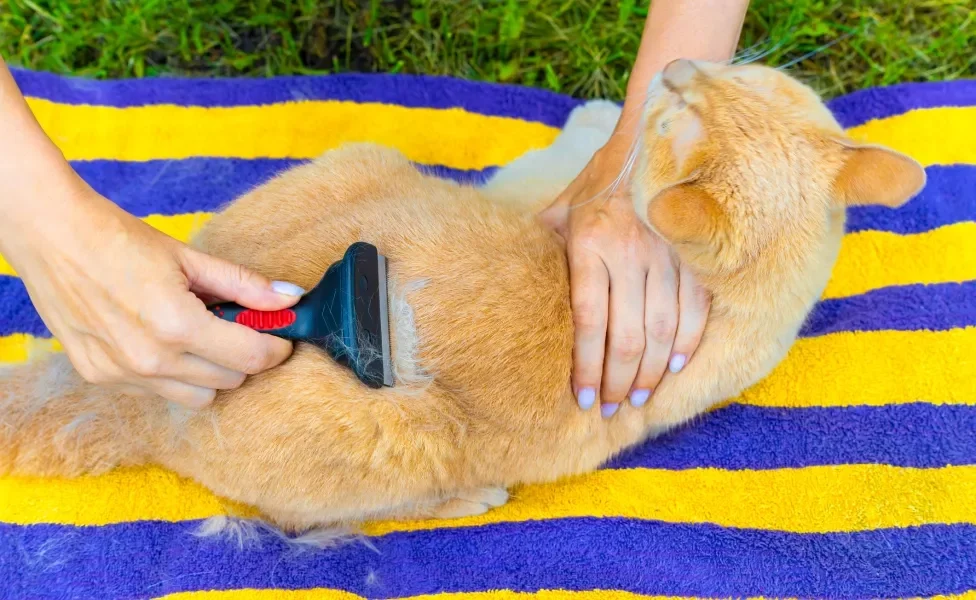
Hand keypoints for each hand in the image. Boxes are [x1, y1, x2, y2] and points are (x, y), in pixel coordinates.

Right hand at [2, 178, 303, 407]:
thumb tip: (292, 298)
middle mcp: (151, 359)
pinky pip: (158, 391)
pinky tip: (163, 340)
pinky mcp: (100, 377)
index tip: (280, 335)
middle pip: (230, 380)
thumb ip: (245, 285)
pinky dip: (173, 373)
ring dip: (211, 371)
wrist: (52, 237)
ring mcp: (123, 373)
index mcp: (178, 325)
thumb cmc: (121, 240)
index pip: (252, 358)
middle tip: (237, 326)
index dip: (276, 348)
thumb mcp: (190, 258)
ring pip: (198, 396)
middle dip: (244, 356)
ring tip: (199, 334)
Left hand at [540, 138, 709, 416]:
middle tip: (610, 410)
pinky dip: (687, 342)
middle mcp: (628, 251)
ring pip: (662, 329)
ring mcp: (665, 253)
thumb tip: (510, 282)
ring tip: (638, 398)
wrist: (648, 143)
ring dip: (651, 372)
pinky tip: (675, 366)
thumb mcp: (559, 212)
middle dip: (617, 381)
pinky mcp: (692, 254)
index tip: (581, 397)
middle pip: (626, 335)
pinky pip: (694, 308)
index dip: (586, 366)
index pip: (588, 320)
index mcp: (588, 243)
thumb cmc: (596, 185)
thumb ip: (542, 249)